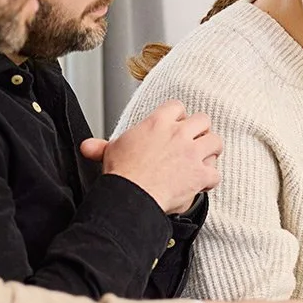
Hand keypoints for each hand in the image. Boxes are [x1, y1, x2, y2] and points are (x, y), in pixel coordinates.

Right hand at [79, 100, 220, 213]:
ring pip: (216, 142)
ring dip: (211, 152)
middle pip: (203, 119)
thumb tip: (87, 146)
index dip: (178, 117)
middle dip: (201, 131)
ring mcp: (192, 153)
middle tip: (194, 142)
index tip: (175, 126)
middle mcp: (178, 134)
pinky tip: (201, 184)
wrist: (132, 196)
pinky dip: (210, 180)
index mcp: (158, 123)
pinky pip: (215, 173)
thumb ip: (102, 146)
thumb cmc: (122, 174)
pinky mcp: (200, 174)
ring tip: (203, 160)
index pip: (177, 106)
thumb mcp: (111, 152)